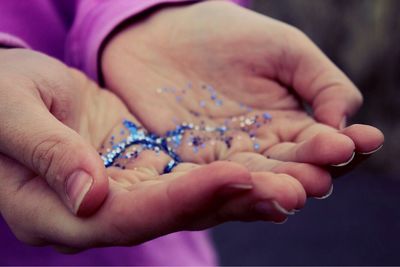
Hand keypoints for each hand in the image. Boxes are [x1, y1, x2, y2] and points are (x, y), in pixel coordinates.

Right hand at [0, 50, 305, 249]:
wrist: (4, 88)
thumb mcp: (12, 113)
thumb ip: (48, 154)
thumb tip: (91, 197)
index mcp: (56, 211)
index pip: (128, 215)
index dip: (183, 199)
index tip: (236, 175)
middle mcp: (97, 211)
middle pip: (170, 215)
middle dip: (229, 202)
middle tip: (289, 189)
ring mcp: (121, 192)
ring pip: (186, 200)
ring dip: (239, 194)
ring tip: (293, 185)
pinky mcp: (138, 169)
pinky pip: (185, 177)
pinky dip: (222, 175)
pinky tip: (260, 171)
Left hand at [101, 1, 383, 196]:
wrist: (166, 35)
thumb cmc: (229, 37)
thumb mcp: (284, 50)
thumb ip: (321, 84)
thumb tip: (344, 124)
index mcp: (289, 125)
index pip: (320, 144)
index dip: (340, 145)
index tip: (360, 141)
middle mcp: (260, 148)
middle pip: (288, 170)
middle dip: (305, 175)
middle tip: (319, 179)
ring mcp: (224, 158)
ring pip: (251, 180)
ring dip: (270, 189)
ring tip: (290, 192)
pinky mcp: (187, 163)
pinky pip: (206, 178)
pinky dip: (223, 186)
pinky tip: (241, 185)